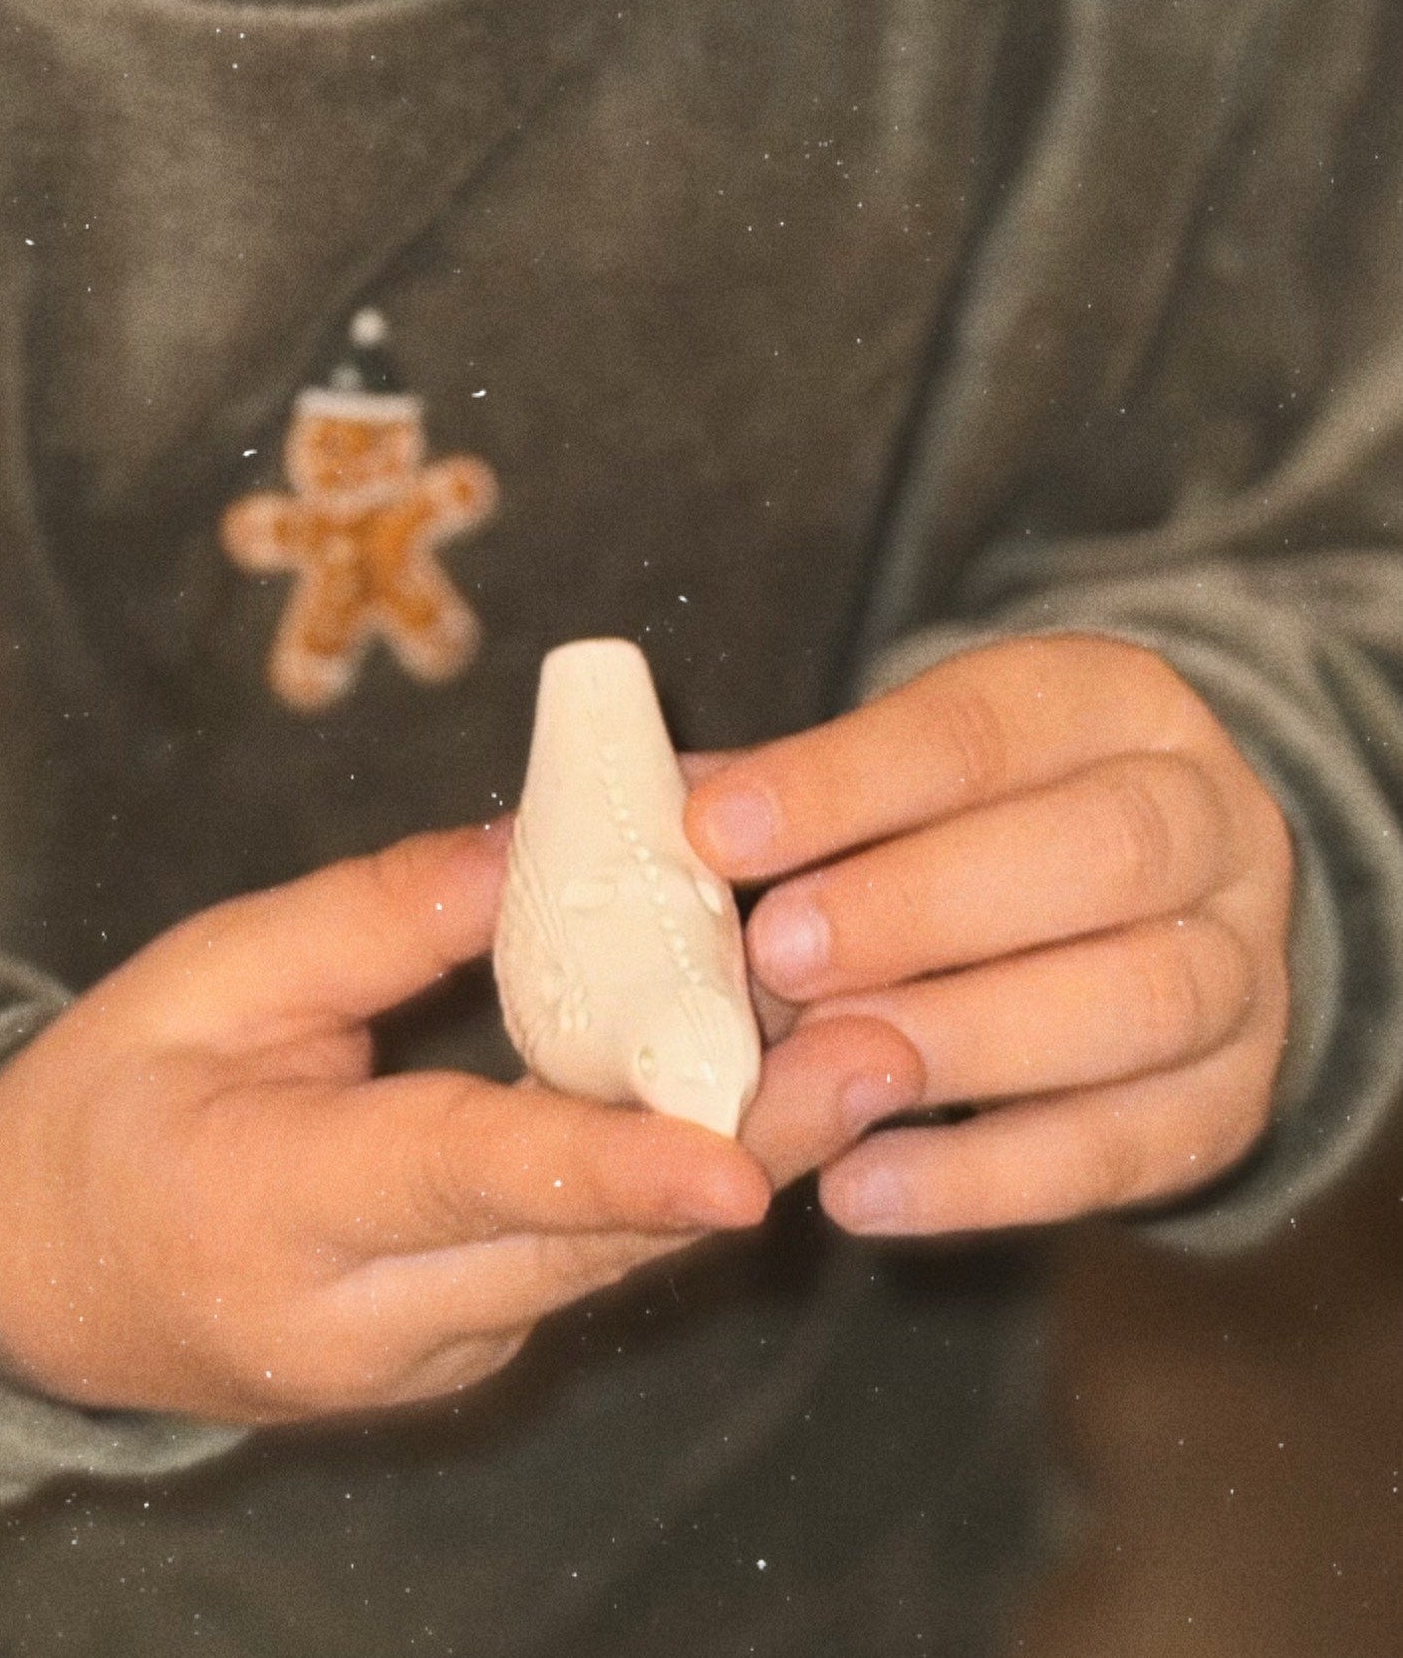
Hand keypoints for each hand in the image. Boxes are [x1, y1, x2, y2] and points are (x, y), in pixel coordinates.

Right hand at [0, 822, 920, 1424]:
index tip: (739, 1168)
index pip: (466, 1182)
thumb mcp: (208, 972)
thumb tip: (532, 847)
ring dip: (735, 1152)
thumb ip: (373, 919)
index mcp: (276, 1206)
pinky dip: (665, 1174)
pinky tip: (752, 1077)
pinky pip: (582, 1262)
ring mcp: (427, 1358)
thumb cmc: (111, 1101)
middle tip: (879, 1046)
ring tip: (863, 1040)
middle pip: (584, 1243)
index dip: (610, 1171)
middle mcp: (366, 1318)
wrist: (39, 1279)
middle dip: (747, 1147)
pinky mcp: (468, 1351)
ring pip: (606, 1261)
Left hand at [686, 635, 1295, 1234]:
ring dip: (962, 1041)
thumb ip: (795, 791)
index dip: (848, 780)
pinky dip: (986, 1179)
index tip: (717, 830)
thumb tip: (639, 812)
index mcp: (1114, 701)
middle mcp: (1213, 821)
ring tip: (817, 1074)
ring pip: (1138, 1002)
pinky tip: (859, 1183)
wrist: (1152, 898)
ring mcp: (1247, 968)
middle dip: (922, 907)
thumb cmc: (982, 813)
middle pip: (1099, 852)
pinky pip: (1128, 1151)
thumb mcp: (910, 762)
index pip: (985, 725)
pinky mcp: (1232, 1103)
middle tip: (775, 959)